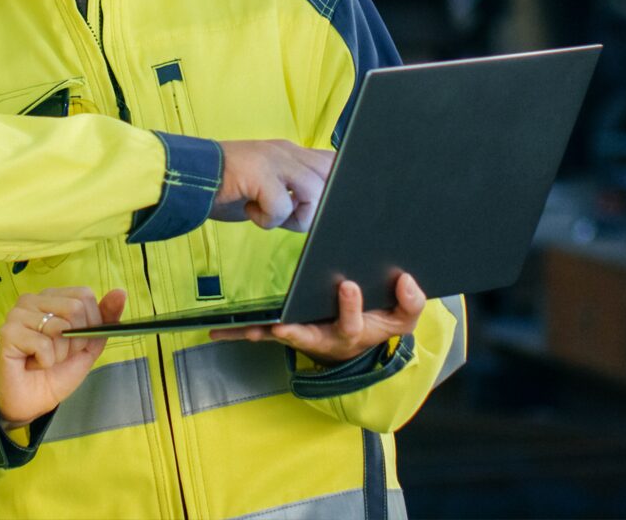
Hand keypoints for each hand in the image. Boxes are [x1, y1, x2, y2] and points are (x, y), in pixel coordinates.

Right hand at [0, 287, 126, 427]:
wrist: (31, 403)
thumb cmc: (56, 372)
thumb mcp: (88, 346)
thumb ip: (105, 319)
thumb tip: (121, 292)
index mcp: (51, 297)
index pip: (84, 295)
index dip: (90, 324)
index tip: (77, 343)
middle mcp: (32, 299)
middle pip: (75, 308)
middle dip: (75, 341)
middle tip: (59, 355)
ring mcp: (17, 314)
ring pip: (59, 327)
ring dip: (60, 353)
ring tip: (44, 360)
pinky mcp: (8, 333)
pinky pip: (44, 344)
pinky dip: (46, 361)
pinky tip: (32, 364)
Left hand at [209, 273, 426, 363]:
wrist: (358, 343)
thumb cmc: (377, 324)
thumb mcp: (401, 318)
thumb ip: (410, 302)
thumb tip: (407, 280)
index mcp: (353, 331)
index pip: (354, 321)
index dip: (352, 306)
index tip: (348, 285)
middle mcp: (325, 338)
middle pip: (311, 336)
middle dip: (297, 332)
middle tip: (284, 326)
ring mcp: (303, 337)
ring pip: (279, 337)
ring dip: (260, 334)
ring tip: (241, 329)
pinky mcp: (285, 332)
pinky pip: (260, 333)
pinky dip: (239, 331)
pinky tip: (215, 329)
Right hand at [211, 139, 334, 230]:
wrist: (184, 176)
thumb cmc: (224, 187)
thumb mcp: (266, 184)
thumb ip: (292, 189)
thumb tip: (318, 209)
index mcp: (289, 152)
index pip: (333, 160)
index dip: (335, 184)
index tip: (313, 206)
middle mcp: (286, 151)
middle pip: (332, 176)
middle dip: (317, 205)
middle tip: (289, 214)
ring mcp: (274, 159)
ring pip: (314, 192)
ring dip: (293, 216)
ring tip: (268, 214)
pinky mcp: (260, 173)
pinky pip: (282, 206)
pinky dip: (268, 220)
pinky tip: (249, 211)